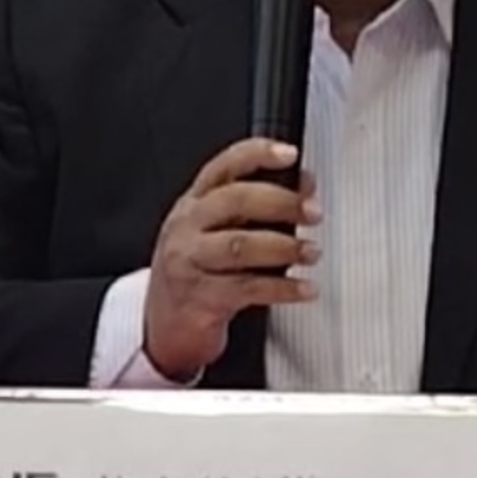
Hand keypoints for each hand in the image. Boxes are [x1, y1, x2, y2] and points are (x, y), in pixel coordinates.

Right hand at [142, 137, 320, 381]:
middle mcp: (187, 226)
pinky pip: (247, 288)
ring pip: (240, 245)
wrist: (164, 323)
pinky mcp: (200, 297)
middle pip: (235, 200)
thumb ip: (258, 206)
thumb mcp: (217, 230)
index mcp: (194, 202)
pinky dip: (283, 288)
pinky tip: (304, 287)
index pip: (225, 166)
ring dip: (285, 246)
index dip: (258, 154)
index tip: (289, 154)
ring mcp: (189, 261)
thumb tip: (304, 185)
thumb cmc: (198, 270)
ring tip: (310, 251)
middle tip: (312, 212)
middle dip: (282, 202)